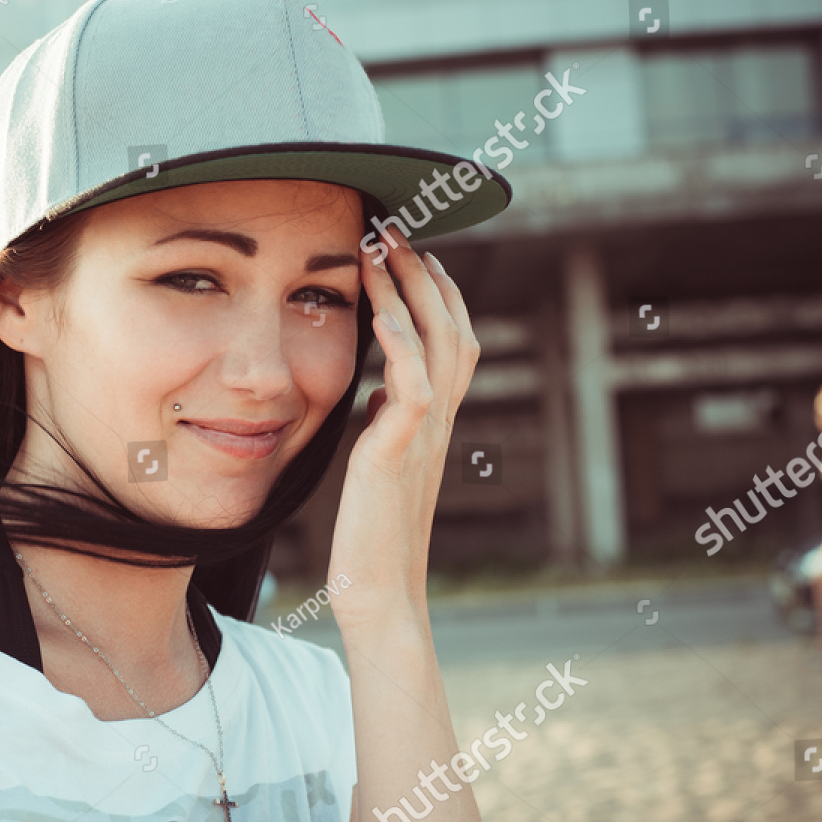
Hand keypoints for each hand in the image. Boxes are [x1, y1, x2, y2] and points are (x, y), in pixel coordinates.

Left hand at [327, 227, 478, 627]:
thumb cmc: (372, 536)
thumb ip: (388, 424)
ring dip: (408, 292)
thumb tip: (382, 392)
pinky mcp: (398, 456)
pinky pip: (412, 390)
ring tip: (383, 248)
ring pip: (435, 346)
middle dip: (424, 273)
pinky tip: (379, 314)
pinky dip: (399, 346)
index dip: (434, 292)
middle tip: (394, 228)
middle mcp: (438, 422)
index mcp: (432, 422)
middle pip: (450, 327)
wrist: (378, 594)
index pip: (448, 340)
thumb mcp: (381, 464)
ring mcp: (423, 437)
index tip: (408, 251)